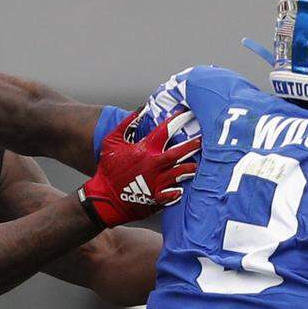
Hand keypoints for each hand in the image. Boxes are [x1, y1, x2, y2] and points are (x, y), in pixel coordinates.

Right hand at [79, 109, 200, 227]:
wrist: (104, 198)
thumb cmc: (107, 169)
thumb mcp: (112, 142)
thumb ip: (127, 124)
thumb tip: (140, 110)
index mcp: (144, 150)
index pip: (165, 130)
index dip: (178, 120)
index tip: (186, 113)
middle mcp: (154, 165)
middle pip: (179, 152)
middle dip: (192, 145)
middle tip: (203, 140)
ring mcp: (157, 182)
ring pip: (180, 173)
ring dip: (190, 168)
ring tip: (197, 164)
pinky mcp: (157, 198)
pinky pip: (174, 194)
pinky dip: (179, 190)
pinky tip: (184, 188)